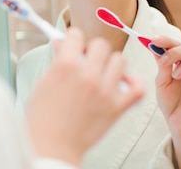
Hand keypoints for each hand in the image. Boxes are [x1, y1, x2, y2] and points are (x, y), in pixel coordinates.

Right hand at [26, 27, 144, 165]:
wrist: (52, 145)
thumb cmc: (42, 118)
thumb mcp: (44, 82)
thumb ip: (57, 61)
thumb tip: (63, 45)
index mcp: (66, 65)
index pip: (77, 35)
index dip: (74, 40)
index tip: (73, 46)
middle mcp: (88, 75)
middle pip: (101, 45)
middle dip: (93, 50)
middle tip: (87, 61)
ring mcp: (105, 91)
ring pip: (120, 60)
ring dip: (111, 64)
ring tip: (102, 74)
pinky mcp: (117, 107)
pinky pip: (137, 87)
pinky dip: (133, 82)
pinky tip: (122, 84)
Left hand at [152, 35, 180, 168]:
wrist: (177, 121)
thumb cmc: (170, 101)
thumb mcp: (161, 81)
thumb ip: (162, 65)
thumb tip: (155, 47)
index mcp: (180, 62)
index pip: (176, 45)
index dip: (166, 40)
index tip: (154, 40)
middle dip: (175, 50)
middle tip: (163, 61)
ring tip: (175, 75)